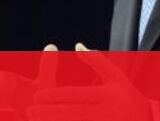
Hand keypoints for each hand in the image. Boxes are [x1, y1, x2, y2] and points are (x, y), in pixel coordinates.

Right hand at [0, 43, 59, 116]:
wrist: (41, 117)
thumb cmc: (41, 100)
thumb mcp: (45, 83)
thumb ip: (47, 66)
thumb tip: (51, 45)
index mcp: (8, 82)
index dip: (2, 80)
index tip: (13, 86)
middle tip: (5, 100)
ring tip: (10, 113)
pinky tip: (10, 119)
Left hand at [27, 43, 152, 120]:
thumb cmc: (129, 98)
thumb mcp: (117, 77)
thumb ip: (97, 61)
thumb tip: (77, 46)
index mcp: (108, 95)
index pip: (77, 95)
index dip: (56, 96)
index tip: (38, 95)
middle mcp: (107, 113)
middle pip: (73, 113)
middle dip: (50, 113)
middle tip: (30, 110)